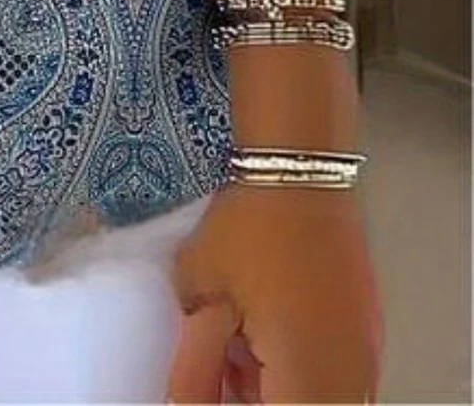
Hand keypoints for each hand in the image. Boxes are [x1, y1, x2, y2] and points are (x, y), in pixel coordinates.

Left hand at [166, 182, 383, 402]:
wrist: (300, 168)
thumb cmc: (248, 229)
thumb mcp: (203, 295)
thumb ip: (196, 366)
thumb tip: (185, 400)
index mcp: (309, 380)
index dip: (228, 403)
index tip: (210, 381)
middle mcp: (349, 376)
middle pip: (299, 405)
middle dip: (253, 398)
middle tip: (219, 365)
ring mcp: (363, 352)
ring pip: (318, 393)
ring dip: (277, 384)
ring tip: (237, 339)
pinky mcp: (366, 327)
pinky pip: (332, 369)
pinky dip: (296, 364)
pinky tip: (262, 326)